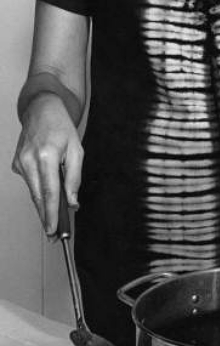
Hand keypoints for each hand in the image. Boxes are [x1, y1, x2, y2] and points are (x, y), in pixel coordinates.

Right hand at [12, 93, 83, 235]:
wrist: (41, 110)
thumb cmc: (60, 128)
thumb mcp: (76, 150)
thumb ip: (74, 178)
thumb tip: (72, 201)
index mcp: (46, 156)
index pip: (50, 192)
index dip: (52, 213)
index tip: (54, 229)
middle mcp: (29, 160)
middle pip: (39, 196)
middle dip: (47, 217)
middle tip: (55, 234)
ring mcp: (20, 162)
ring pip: (33, 192)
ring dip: (43, 207)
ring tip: (53, 222)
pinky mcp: (16, 164)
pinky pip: (31, 183)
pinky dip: (39, 191)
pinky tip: (47, 195)